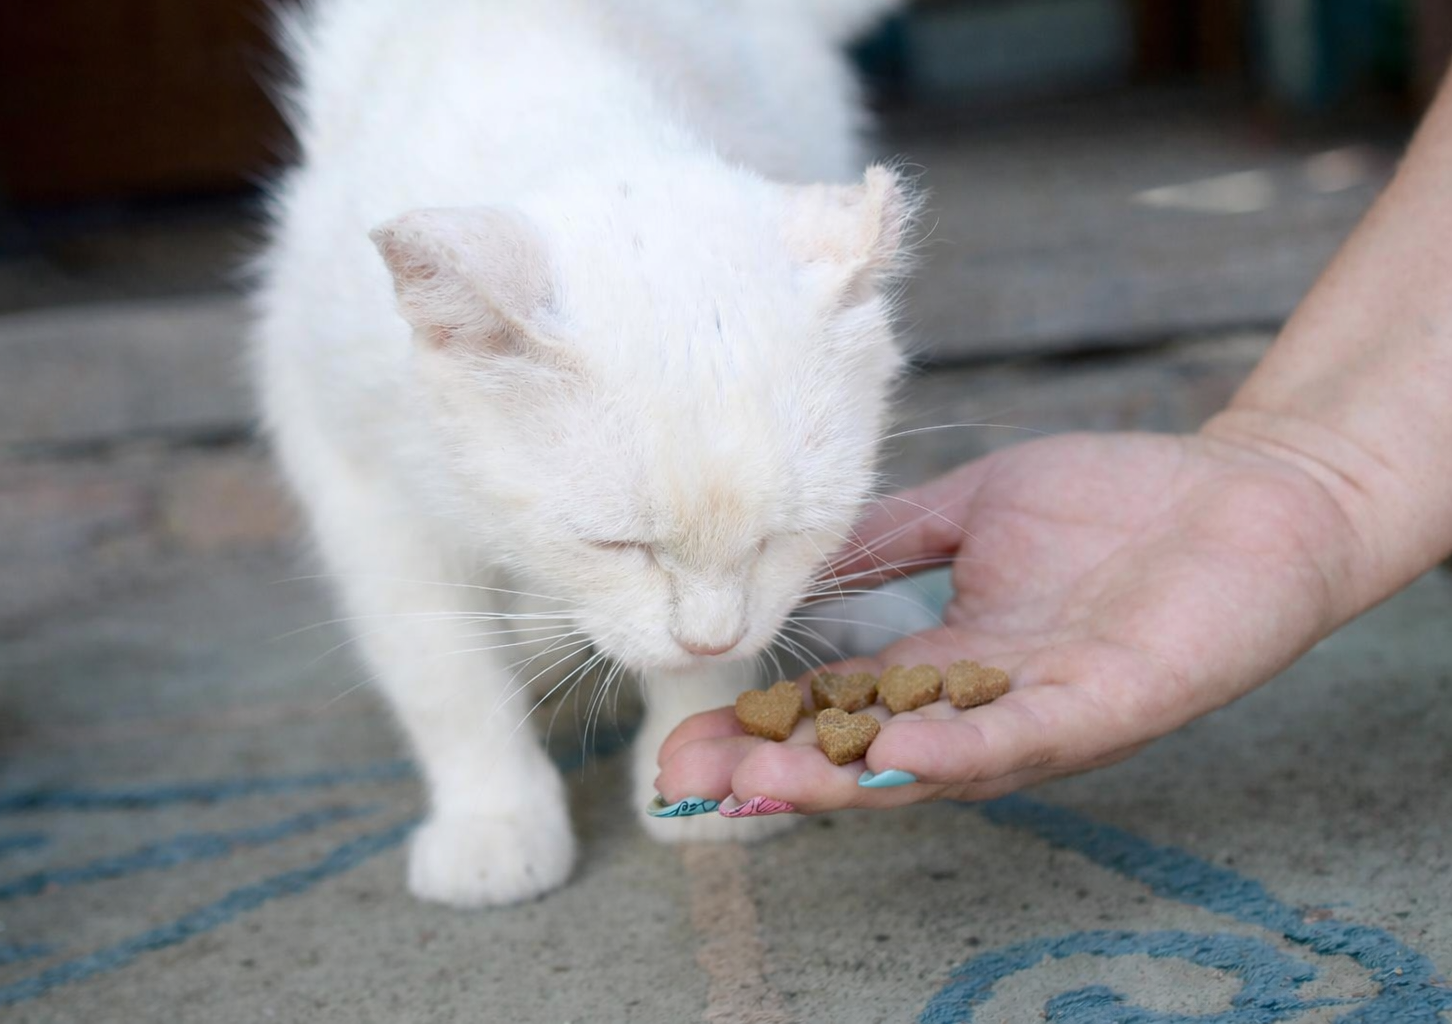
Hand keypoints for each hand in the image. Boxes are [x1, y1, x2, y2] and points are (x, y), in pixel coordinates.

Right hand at [654, 428, 1361, 811]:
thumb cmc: (1116, 498)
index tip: (677, 744)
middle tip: (686, 784)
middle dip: (774, 774)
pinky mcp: (1107, 706)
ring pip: (929, 766)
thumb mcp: (972, 509)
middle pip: (862, 753)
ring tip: (760, 786)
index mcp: (945, 658)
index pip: (831, 705)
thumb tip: (789, 552)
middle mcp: (981, 703)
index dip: (757, 729)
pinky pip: (1021, 739)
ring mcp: (1041, 712)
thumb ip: (888, 537)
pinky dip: (956, 754)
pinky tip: (894, 756)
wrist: (1248, 489)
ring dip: (842, 781)